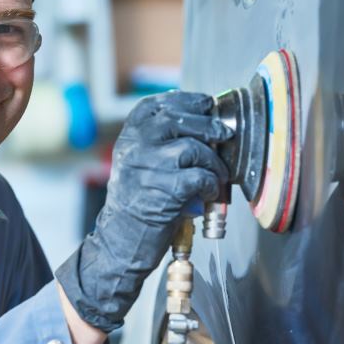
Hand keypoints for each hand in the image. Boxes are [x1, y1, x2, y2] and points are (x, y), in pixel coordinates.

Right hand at [55, 91, 231, 331]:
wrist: (119, 243)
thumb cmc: (136, 204)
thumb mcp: (138, 164)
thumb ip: (159, 142)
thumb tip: (201, 122)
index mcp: (129, 137)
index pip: (158, 104)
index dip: (187, 101)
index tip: (205, 105)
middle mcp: (135, 147)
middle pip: (180, 119)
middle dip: (208, 125)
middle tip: (223, 135)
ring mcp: (148, 167)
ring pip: (195, 149)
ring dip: (214, 163)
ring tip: (216, 176)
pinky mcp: (166, 190)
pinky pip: (201, 177)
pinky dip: (212, 185)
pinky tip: (210, 193)